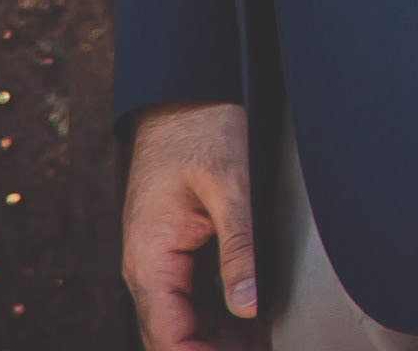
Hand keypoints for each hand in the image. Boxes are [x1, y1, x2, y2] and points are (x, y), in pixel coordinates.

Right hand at [122, 100, 261, 348]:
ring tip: (268, 341)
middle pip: (173, 336)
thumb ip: (239, 246)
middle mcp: (147, 266)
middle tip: (269, 348)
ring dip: (220, 339)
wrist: (184, 92)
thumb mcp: (230, 183)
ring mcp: (160, 260)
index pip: (168, 336)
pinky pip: (192, 298)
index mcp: (150, 256)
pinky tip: (257, 321)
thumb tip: (248, 305)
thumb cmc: (202, 127)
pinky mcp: (176, 250)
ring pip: (184, 322)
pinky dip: (221, 316)